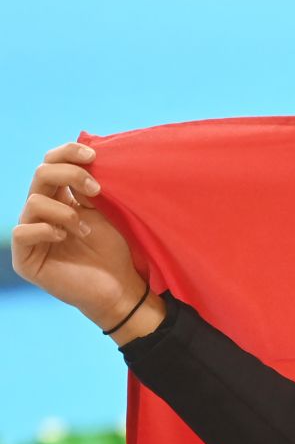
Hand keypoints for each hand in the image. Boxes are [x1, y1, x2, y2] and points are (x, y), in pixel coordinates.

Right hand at [12, 140, 148, 328]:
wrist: (122, 290)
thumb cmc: (116, 252)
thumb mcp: (105, 212)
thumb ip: (89, 188)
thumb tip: (83, 157)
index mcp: (59, 198)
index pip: (51, 164)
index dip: (66, 153)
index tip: (93, 155)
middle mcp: (41, 213)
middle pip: (41, 175)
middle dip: (69, 175)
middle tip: (97, 188)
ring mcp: (31, 235)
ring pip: (35, 201)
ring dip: (66, 212)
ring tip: (87, 229)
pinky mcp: (26, 259)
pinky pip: (23, 231)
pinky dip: (46, 229)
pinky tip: (65, 236)